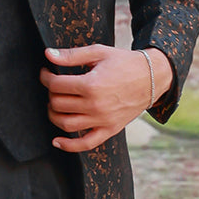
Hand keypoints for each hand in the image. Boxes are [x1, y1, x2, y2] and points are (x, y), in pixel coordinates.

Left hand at [39, 44, 171, 151]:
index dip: (46, 77)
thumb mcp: (98, 53)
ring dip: (54, 115)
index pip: (56, 85)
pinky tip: (57, 141)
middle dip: (51, 93)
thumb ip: (71, 55)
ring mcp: (102, 120)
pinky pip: (86, 144)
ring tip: (55, 105)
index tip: (46, 73)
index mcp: (91, 85)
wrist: (152, 77)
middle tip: (55, 86)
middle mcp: (95, 105)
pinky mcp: (110, 130)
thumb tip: (48, 54)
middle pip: (58, 104)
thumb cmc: (124, 62)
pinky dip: (69, 145)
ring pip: (66, 124)